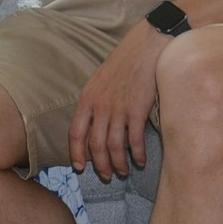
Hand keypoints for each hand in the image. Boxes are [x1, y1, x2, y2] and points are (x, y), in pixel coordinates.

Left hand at [69, 24, 169, 180]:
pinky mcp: (138, 110)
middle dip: (100, 165)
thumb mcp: (99, 81)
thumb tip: (92, 124)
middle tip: (106, 176)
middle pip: (95, 145)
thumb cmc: (123, 63)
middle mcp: (100, 106)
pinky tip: (140, 160)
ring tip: (123, 172)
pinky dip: (137, 154)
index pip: (76, 133)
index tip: (80, 167)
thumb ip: (94, 102)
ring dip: (119, 164)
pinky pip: (135, 140)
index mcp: (87, 99)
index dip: (77, 153)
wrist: (146, 47)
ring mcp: (118, 109)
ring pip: (114, 147)